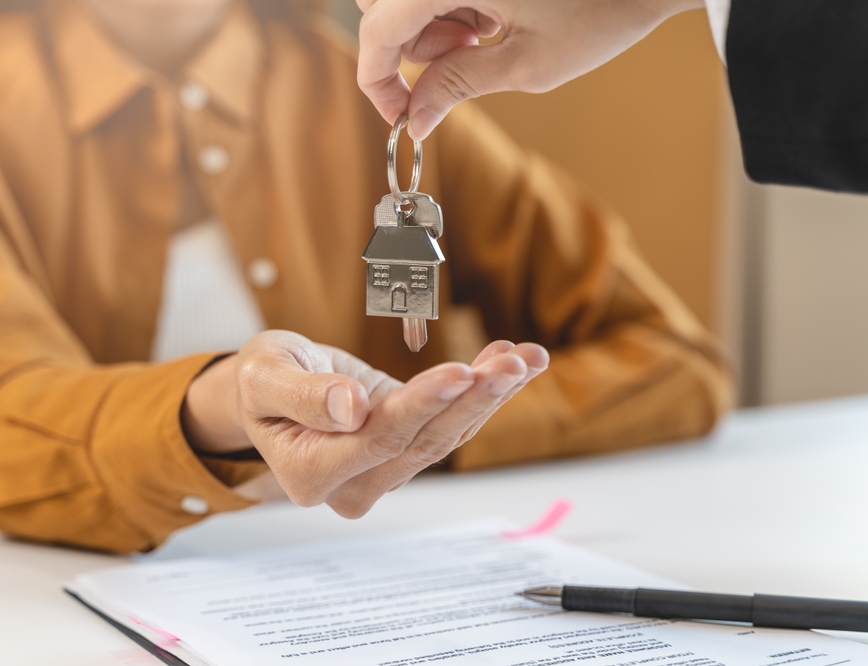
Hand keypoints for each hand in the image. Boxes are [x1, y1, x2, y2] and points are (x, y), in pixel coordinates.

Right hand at [183, 330, 547, 515]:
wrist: (273, 389)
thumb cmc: (262, 382)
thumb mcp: (265, 376)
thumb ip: (302, 394)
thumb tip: (351, 409)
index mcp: (310, 473)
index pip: (378, 439)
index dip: (422, 405)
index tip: (460, 371)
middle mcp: (353, 484)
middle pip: (423, 441)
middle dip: (473, 398)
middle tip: (513, 362)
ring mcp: (383, 472)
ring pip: (446, 435)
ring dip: (491, 394)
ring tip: (526, 357)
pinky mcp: (406, 450)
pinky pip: (451, 423)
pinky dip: (484, 392)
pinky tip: (511, 361)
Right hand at [356, 0, 704, 139]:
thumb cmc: (600, 10)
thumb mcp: (526, 64)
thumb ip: (458, 86)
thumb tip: (414, 118)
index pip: (377, 28)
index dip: (377, 78)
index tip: (398, 113)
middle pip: (380, 6)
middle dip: (410, 47)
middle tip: (462, 61)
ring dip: (433, 27)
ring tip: (488, 36)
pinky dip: (451, 7)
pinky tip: (492, 16)